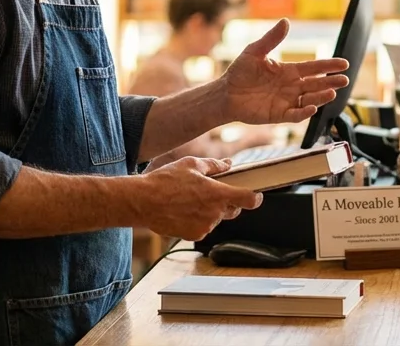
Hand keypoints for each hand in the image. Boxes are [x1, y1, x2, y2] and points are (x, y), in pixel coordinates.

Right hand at [138, 157, 263, 239]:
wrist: (142, 202)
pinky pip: (205, 227)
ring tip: (192, 200)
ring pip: (218, 219)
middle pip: (234, 210)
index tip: (257, 195)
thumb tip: (229, 164)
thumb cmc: (165, 181)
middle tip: (213, 192)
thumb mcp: (191, 164)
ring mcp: (205, 227)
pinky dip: (200, 220)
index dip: (256, 197)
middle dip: (228, 201)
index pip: (249, 200)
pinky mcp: (195, 235)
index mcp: (217, 194)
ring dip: (212, 211)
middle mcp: (214, 213)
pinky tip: (185, 210)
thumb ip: (214, 165)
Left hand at [220, 20, 349, 124]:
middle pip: (316, 84)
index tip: (344, 64)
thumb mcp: (255, 51)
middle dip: (331, 82)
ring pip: (310, 99)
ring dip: (321, 97)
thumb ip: (271, 39)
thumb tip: (286, 21)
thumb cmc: (239, 72)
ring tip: (332, 92)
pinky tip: (312, 108)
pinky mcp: (278, 115)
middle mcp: (291, 86)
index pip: (313, 68)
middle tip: (345, 80)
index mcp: (289, 71)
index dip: (328, 66)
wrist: (225, 93)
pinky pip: (295, 115)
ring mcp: (286, 101)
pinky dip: (304, 112)